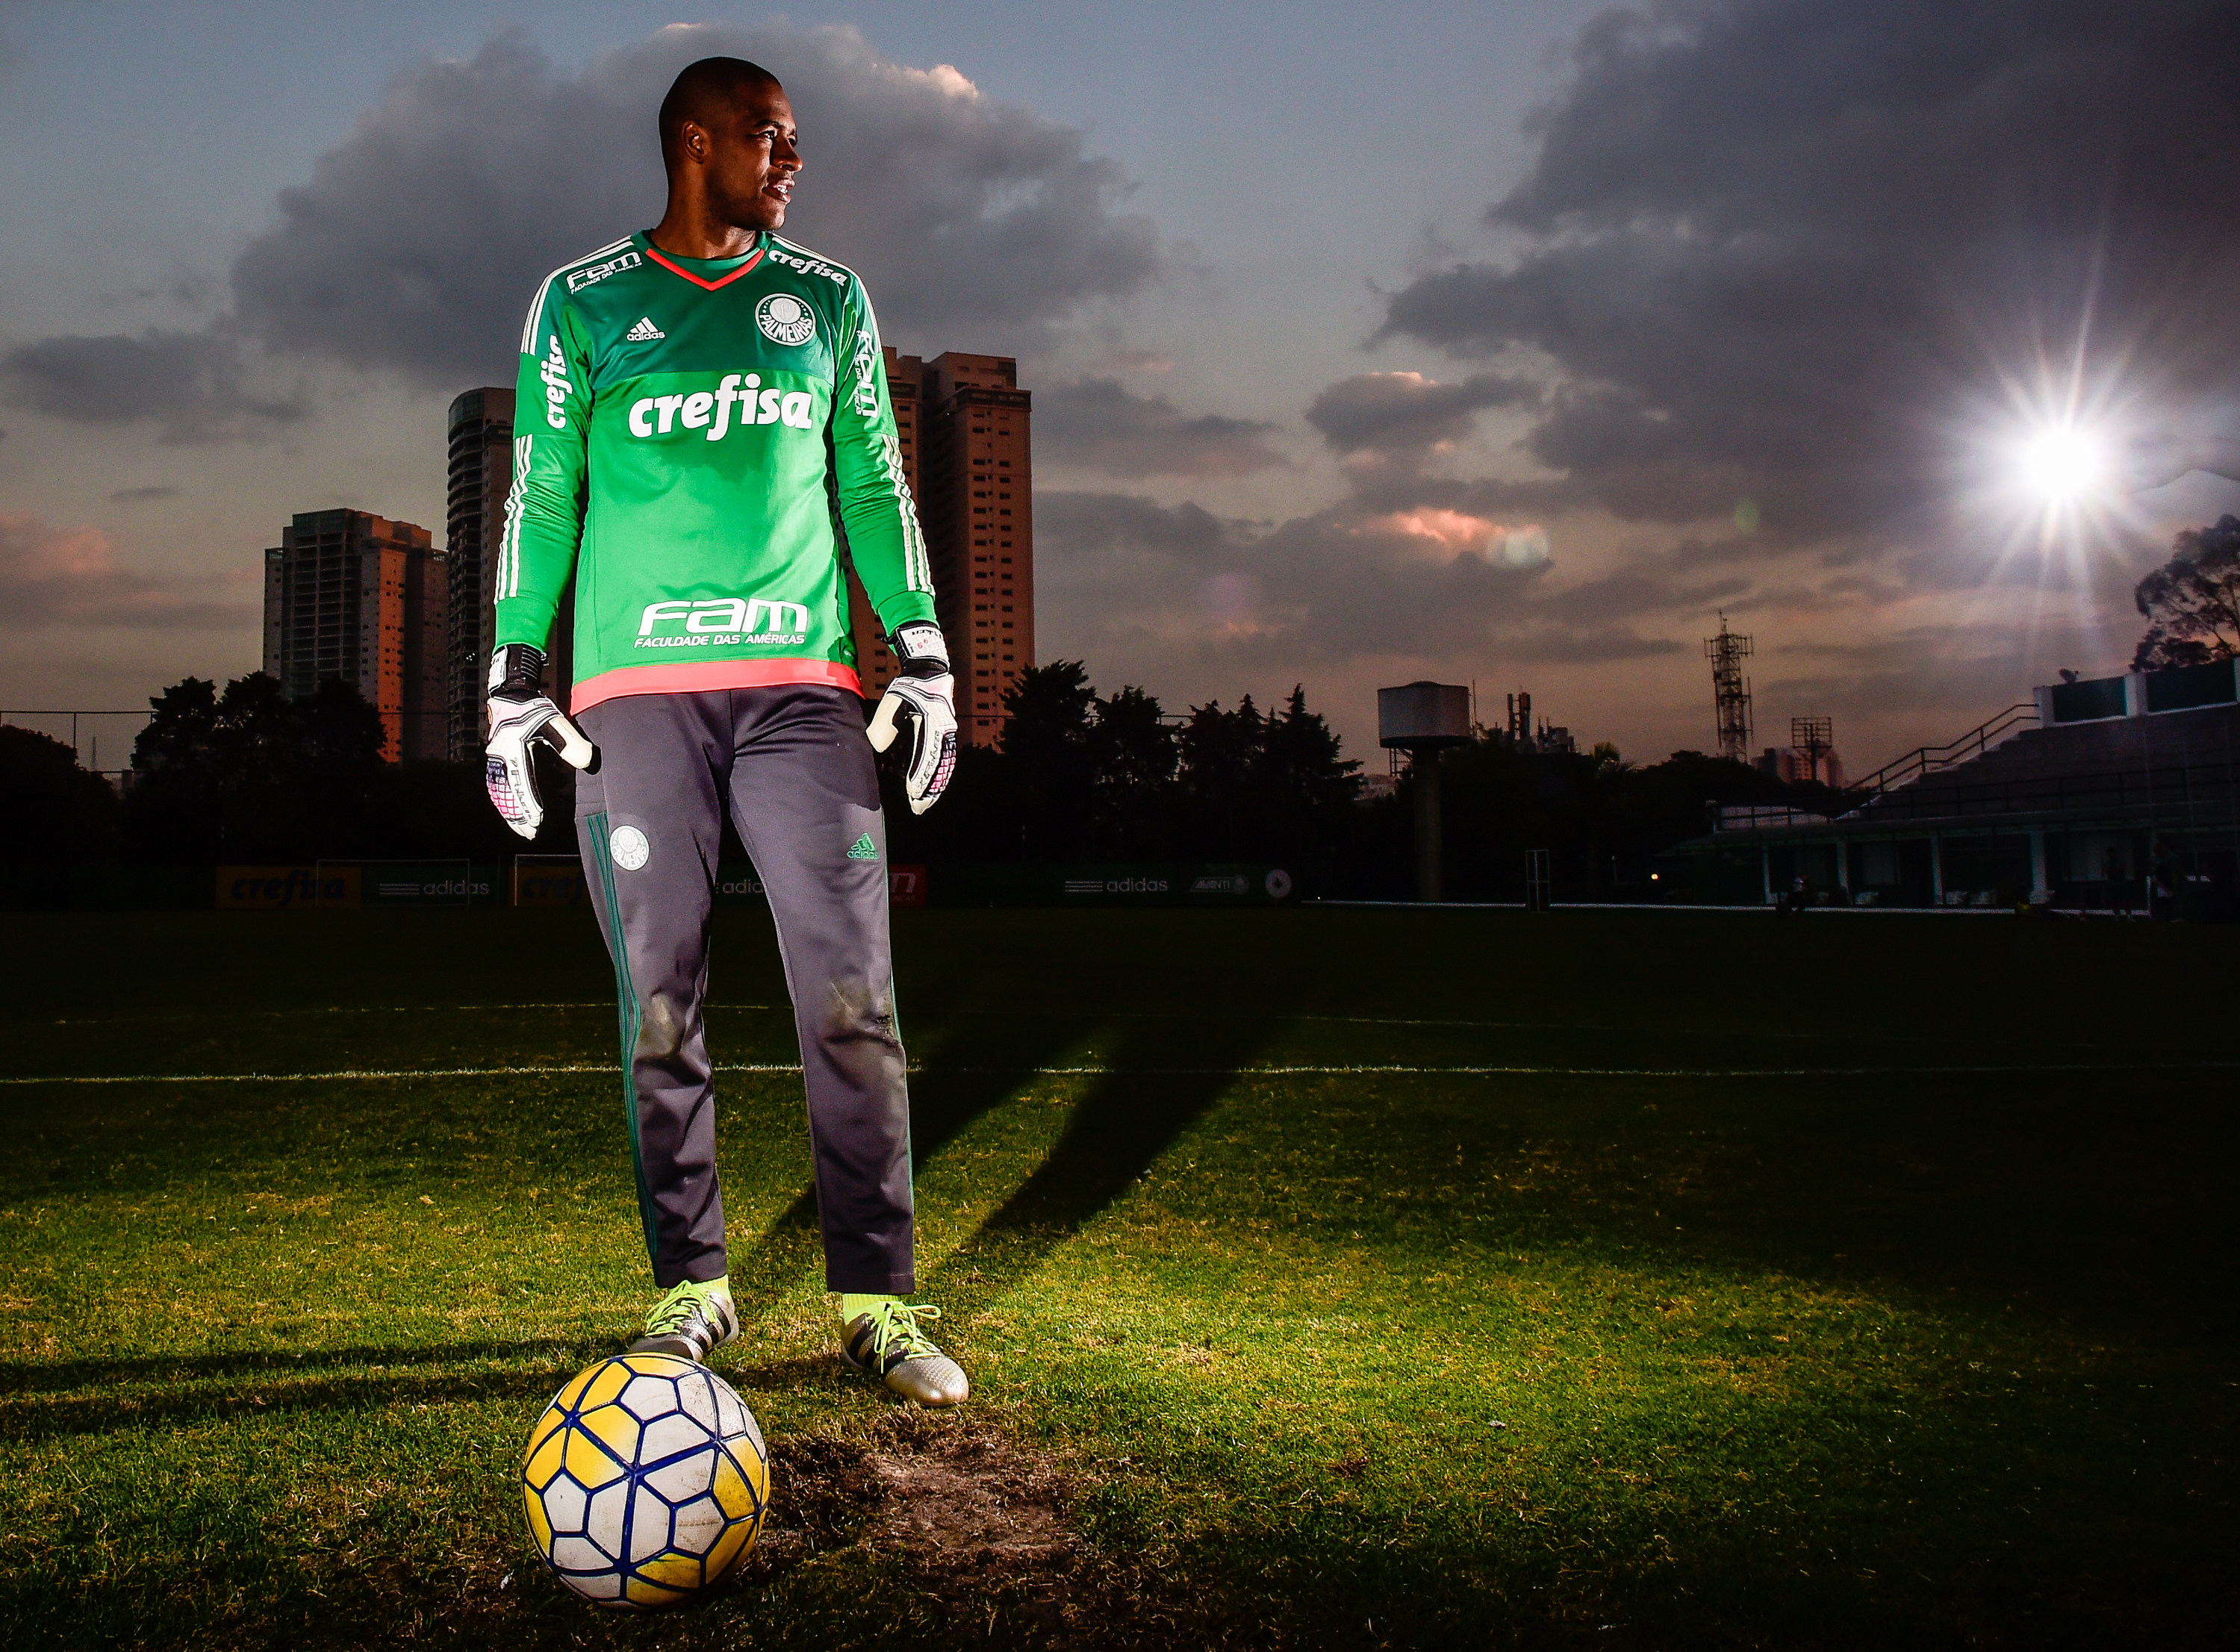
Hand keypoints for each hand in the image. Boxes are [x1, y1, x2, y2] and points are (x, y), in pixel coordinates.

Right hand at [484, 643, 596, 839]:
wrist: (510, 693)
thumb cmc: (534, 707)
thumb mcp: (556, 722)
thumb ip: (572, 742)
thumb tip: (588, 761)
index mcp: (514, 749)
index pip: (522, 783)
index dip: (529, 803)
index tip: (537, 820)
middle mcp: (500, 757)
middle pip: (507, 792)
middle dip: (517, 814)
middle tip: (530, 832)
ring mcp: (495, 758)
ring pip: (499, 791)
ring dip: (508, 810)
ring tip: (519, 827)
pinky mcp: (495, 758)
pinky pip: (495, 784)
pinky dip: (501, 800)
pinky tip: (508, 809)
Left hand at [865, 622, 957, 814]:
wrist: (929, 671)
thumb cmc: (907, 686)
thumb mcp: (892, 703)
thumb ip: (883, 726)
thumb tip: (874, 748)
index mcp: (931, 722)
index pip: (927, 756)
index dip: (920, 777)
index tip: (913, 793)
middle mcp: (944, 730)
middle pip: (939, 766)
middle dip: (929, 789)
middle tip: (919, 808)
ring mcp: (949, 733)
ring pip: (945, 766)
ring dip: (936, 786)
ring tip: (926, 803)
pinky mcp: (948, 734)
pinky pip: (947, 760)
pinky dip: (942, 776)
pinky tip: (936, 788)